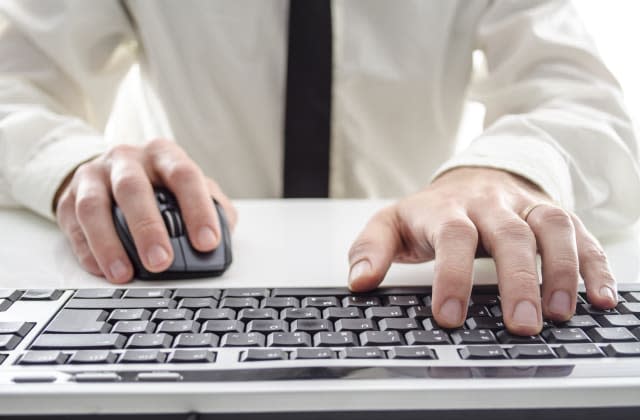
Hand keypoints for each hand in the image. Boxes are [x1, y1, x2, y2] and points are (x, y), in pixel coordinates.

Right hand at [55, 139, 236, 282]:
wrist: (109, 171)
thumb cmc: (158, 185)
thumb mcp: (188, 187)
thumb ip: (211, 208)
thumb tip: (223, 240)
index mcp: (163, 154)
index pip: (184, 176)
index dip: (198, 209)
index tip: (208, 242)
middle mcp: (127, 160)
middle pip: (134, 189)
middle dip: (148, 228)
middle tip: (161, 261)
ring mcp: (94, 176)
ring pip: (95, 206)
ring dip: (109, 243)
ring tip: (125, 273)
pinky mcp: (68, 197)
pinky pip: (74, 224)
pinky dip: (87, 251)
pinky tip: (103, 270)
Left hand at [347, 167, 616, 334]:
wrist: (472, 177)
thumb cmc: (432, 211)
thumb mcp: (393, 223)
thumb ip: (370, 247)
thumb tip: (358, 281)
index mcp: (447, 209)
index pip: (452, 237)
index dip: (452, 276)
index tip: (449, 317)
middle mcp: (490, 205)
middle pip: (508, 234)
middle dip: (517, 280)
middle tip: (521, 326)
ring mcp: (525, 207)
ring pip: (551, 228)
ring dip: (561, 270)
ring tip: (561, 314)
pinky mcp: (553, 214)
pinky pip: (581, 234)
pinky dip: (595, 264)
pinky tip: (601, 297)